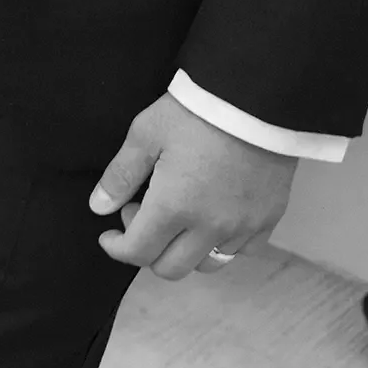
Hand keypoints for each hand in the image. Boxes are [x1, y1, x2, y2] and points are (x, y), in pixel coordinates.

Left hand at [91, 93, 298, 280]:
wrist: (255, 100)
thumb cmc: (194, 113)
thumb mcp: (145, 135)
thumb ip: (120, 176)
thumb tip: (98, 208)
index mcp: (174, 207)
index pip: (138, 253)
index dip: (116, 248)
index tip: (109, 234)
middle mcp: (209, 227)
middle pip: (170, 268)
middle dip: (146, 250)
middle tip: (142, 213)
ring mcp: (243, 226)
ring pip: (207, 265)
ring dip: (183, 251)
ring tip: (177, 216)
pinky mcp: (269, 220)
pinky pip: (241, 251)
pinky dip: (219, 245)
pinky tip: (210, 218)